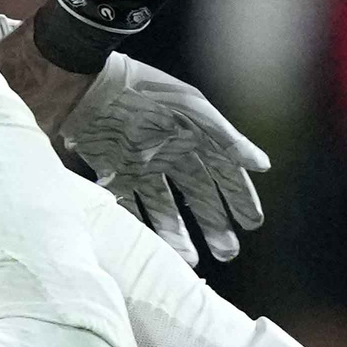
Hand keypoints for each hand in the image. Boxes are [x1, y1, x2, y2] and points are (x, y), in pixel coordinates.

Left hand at [59, 53, 269, 263]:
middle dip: (214, 222)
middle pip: (197, 194)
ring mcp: (141, 164)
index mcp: (192, 134)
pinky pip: (130, 205)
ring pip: (164, 206)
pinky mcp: (113, 171)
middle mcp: (170, 151)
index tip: (253, 223)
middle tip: (228, 253)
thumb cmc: (142, 91)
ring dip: (178, 232)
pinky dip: (141, 224)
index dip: (239, 196)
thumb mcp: (191, 109)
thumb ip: (226, 139)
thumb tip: (262, 164)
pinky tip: (152, 247)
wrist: (84, 85)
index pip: (223, 171)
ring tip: (191, 260)